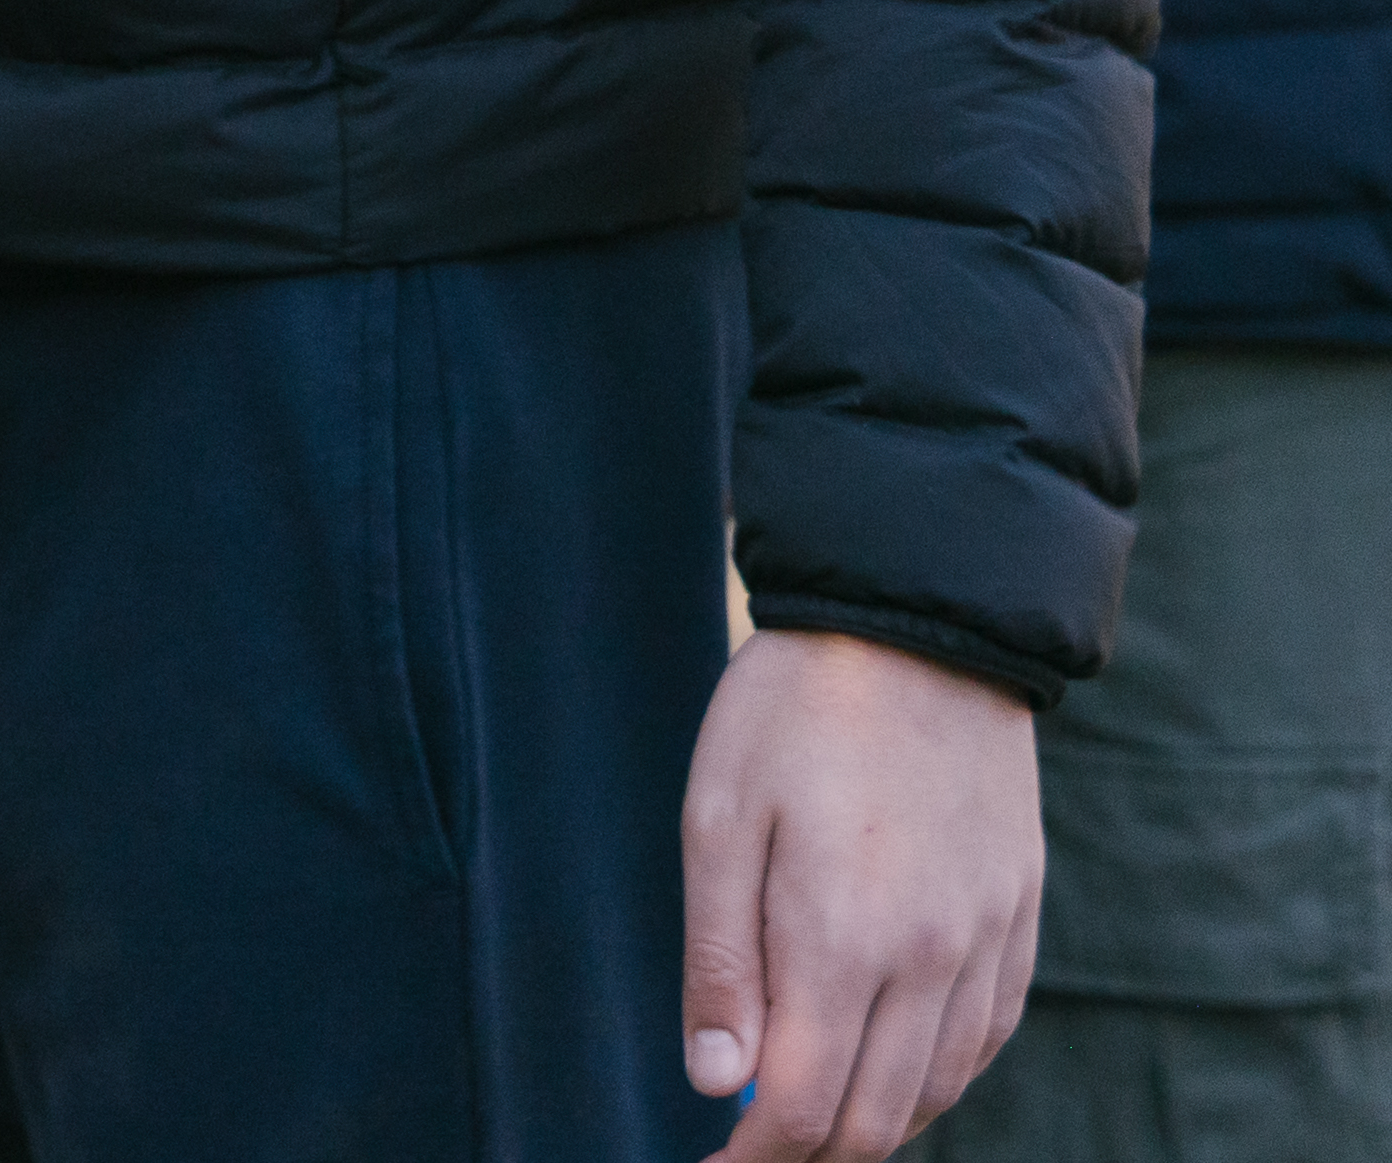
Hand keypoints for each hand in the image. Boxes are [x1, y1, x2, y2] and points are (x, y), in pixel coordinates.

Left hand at [682, 626, 1041, 1160]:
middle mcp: (933, 959)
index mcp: (845, 939)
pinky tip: (887, 1061)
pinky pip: (983, 1039)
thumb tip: (718, 1086)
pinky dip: (934, 1075)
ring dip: (872, 1119)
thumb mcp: (716, 820)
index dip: (754, 1158)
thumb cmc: (791, 713)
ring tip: (804, 1103)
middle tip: (748, 1142)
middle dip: (808, 1152)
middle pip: (877, 1119)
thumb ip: (719, 963)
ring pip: (937, 1090)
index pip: (807, 1108)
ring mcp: (988, 944)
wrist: (920, 626)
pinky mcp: (1020, 920)